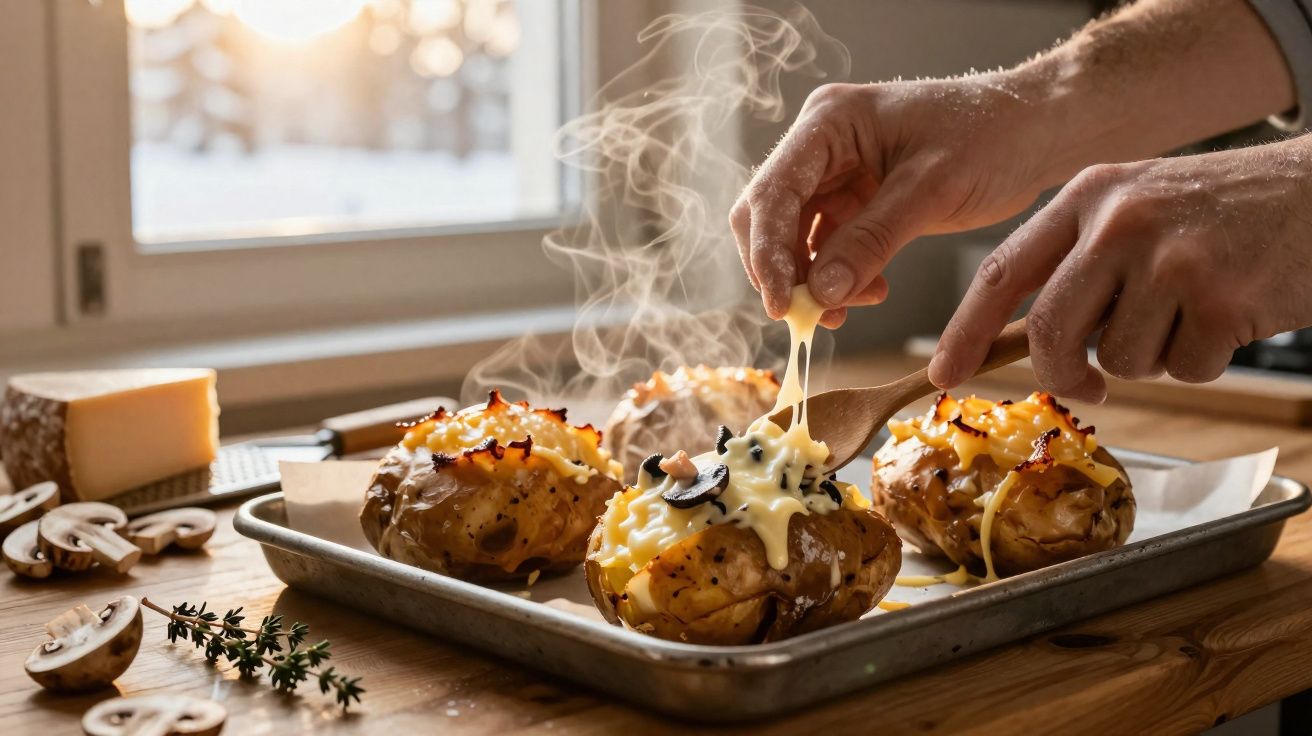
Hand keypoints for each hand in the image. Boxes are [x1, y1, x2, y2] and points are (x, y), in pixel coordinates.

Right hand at [729, 76, 1068, 326]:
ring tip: (856, 304)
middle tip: (814, 315)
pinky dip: (837, 277)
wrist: (1036, 130)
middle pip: (768, 217)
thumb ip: (870, 241)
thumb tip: (818, 293)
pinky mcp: (854, 200)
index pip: (771, 193)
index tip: (782, 305)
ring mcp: (835, 173)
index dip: (766, 253)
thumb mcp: (931, 190)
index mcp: (828, 122)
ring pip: (793, 239)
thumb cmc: (992, 137)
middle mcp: (820, 145)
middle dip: (786, 270)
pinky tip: (868, 294)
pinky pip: (826, 247)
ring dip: (814, 280)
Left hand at [931, 137, 1311, 401]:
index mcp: (1087, 196)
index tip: (943, 372)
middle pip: (1049, 330)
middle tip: (1090, 386)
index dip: (964, 329)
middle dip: (1063, 372)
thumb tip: (1024, 339)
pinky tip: (1230, 314)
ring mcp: (1168, 258)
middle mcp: (1118, 222)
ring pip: (1121, 359)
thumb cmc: (1224, 211)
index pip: (1002, 271)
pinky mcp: (1218, 297)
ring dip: (1155, 356)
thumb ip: (1079, 259)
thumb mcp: (1136, 206)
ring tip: (1193, 309)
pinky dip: (1205, 359)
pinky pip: (1184, 368)